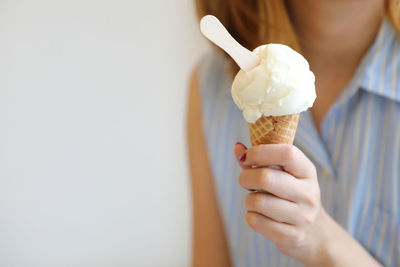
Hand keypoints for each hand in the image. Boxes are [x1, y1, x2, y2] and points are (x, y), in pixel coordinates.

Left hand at [233, 143, 329, 265]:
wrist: (315, 234)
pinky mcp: (292, 236)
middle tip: (245, 181)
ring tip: (255, 201)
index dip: (261, 152)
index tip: (247, 157)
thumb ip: (259, 160)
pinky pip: (255, 221)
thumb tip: (237, 148)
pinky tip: (260, 216)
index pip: (287, 153)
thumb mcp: (283, 175)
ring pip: (257, 202)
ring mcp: (302, 217)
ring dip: (248, 200)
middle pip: (265, 178)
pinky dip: (250, 217)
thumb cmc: (290, 196)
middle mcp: (308, 193)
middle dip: (246, 178)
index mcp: (307, 171)